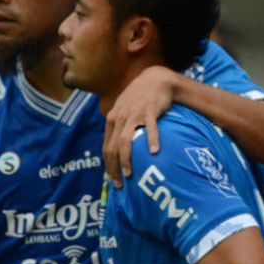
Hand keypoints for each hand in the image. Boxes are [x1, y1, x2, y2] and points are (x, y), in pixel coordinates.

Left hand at [103, 66, 176, 187]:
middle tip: (120, 183)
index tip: (113, 180)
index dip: (108, 166)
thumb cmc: (141, 97)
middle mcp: (120, 117)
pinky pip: (150, 128)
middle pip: (114, 147)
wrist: (156, 79)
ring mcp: (134, 114)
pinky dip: (151, 140)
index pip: (107, 147)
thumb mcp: (125, 110)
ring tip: (130, 173)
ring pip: (126, 140)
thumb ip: (120, 126)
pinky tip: (154, 152)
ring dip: (127, 159)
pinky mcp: (149, 110)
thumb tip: (118, 148)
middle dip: (115, 168)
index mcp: (113, 119)